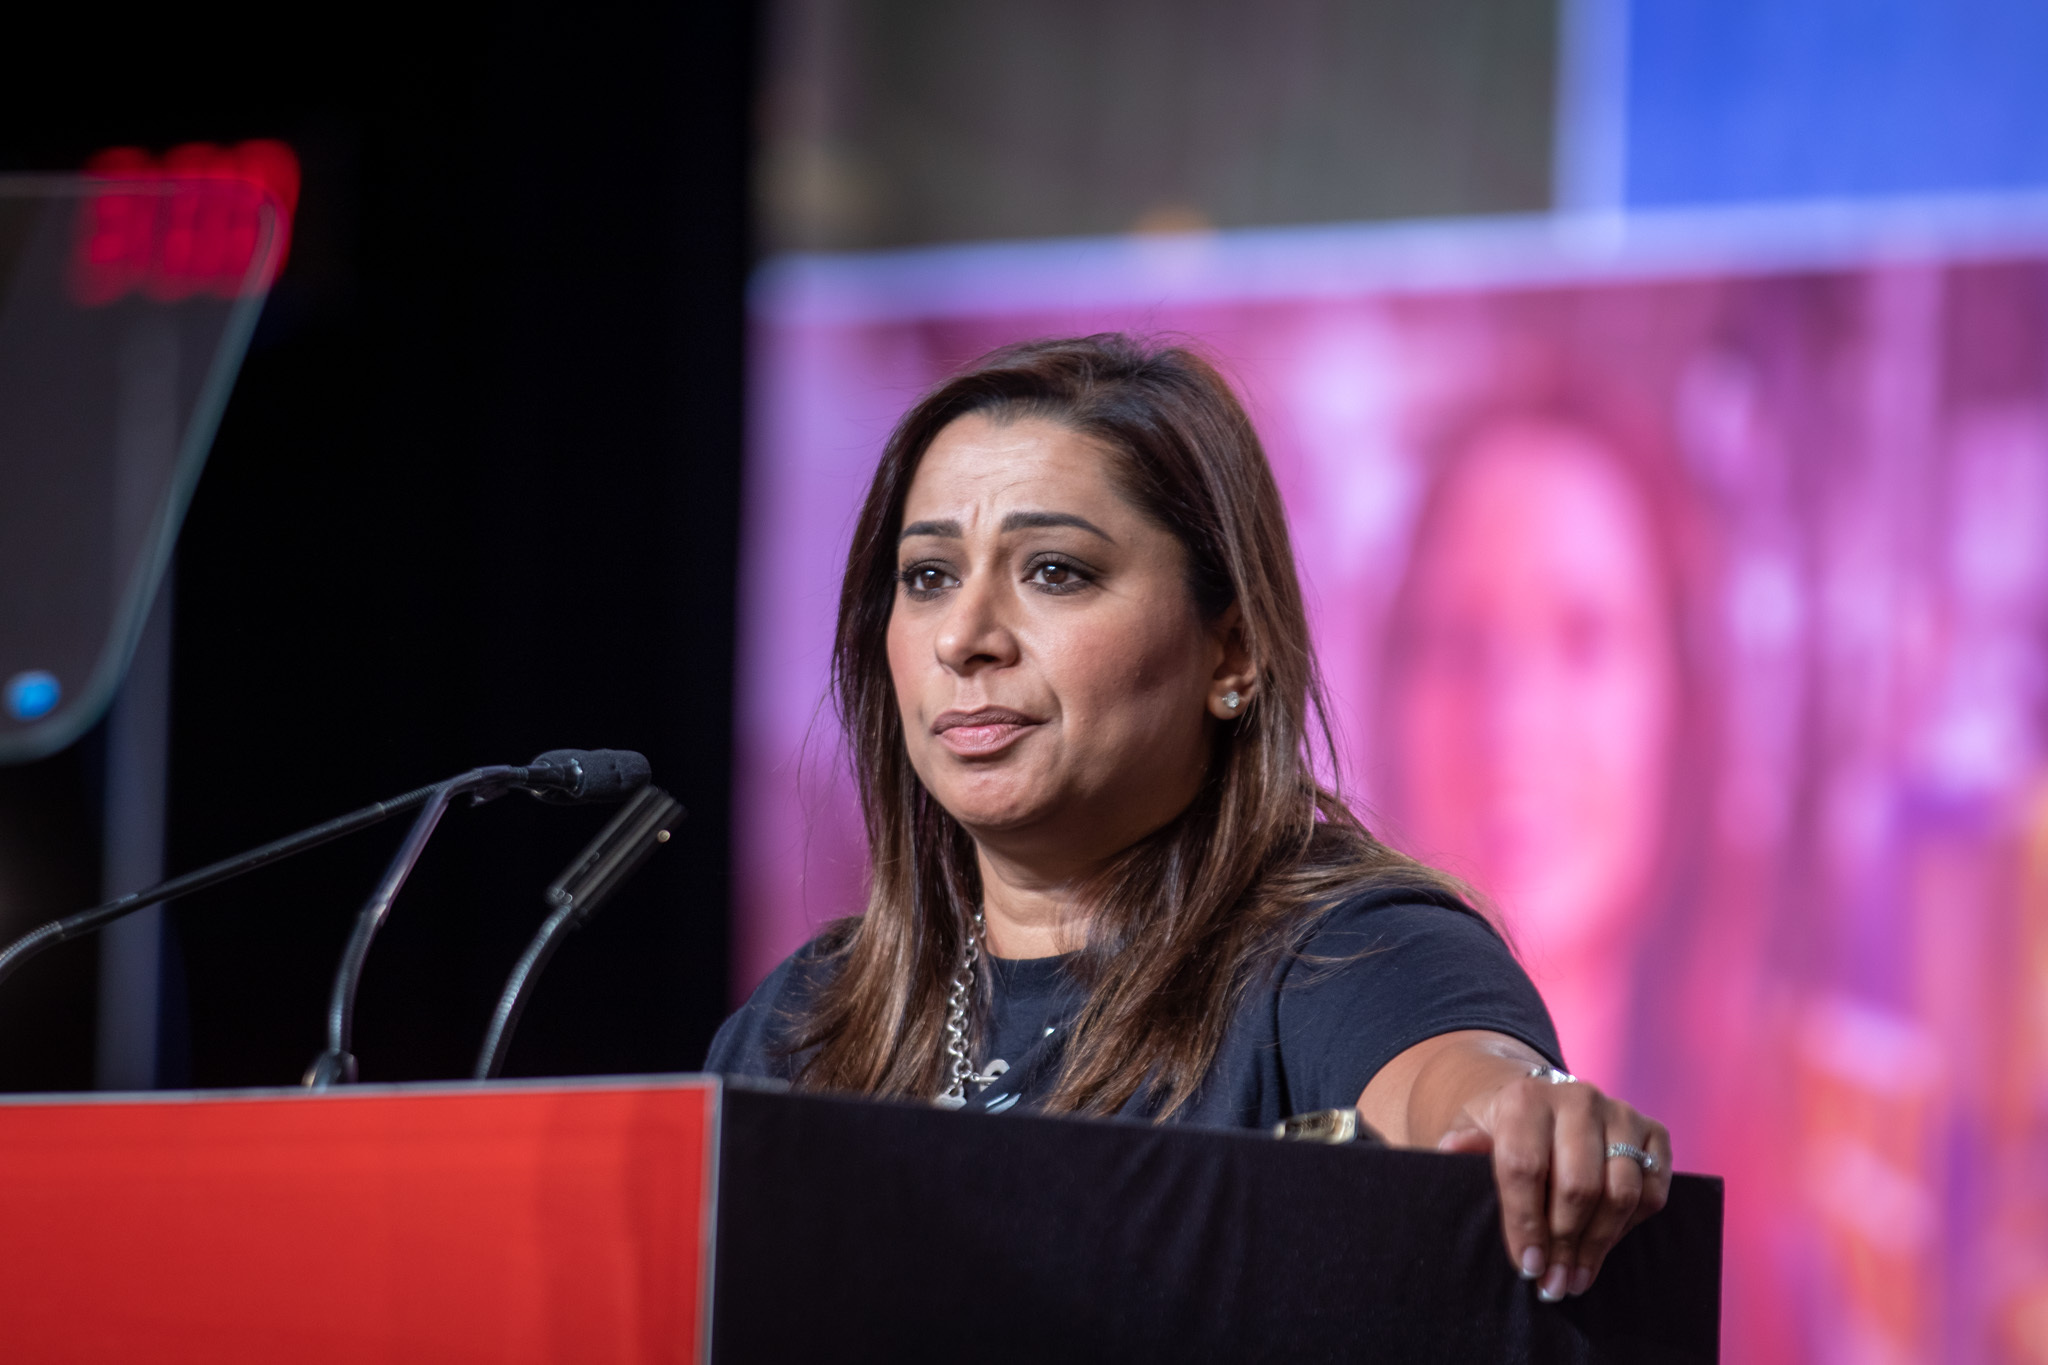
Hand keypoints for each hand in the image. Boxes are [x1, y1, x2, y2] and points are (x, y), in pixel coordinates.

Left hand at [1436, 1068, 1672, 1300]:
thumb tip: (1451, 1150)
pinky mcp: (1654, 1132)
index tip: (1527, 1266)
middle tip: (1553, 1283)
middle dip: (1564, 1244)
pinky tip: (1605, 1244)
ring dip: (1599, 1244)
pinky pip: (1654, 1190)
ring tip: (1576, 1277)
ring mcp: (1621, 1114)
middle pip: (1578, 1186)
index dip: (1525, 1223)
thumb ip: (1463, 1141)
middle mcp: (1579, 1099)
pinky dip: (1631, 1225)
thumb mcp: (1473, 1128)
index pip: (1525, 1167)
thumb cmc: (1504, 1128)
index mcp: (1527, 1099)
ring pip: (1620, 1192)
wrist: (1544, 1103)